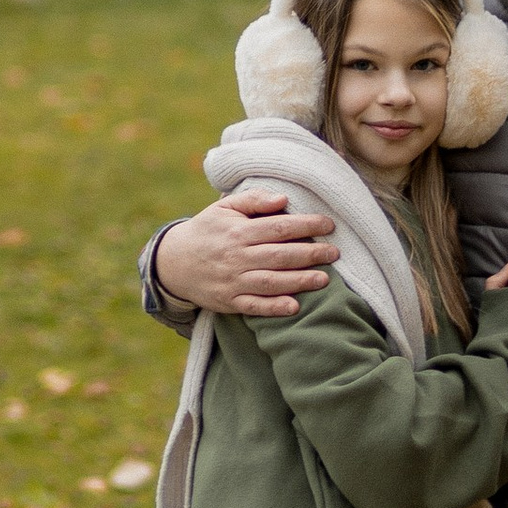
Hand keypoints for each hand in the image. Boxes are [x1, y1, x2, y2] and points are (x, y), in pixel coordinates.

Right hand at [153, 185, 336, 319]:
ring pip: (270, 282)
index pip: (278, 227)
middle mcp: (236, 256)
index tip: (328, 224)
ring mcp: (232, 281)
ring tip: (324, 279)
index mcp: (238, 231)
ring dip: (299, 281)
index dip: (306, 225)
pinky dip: (273, 308)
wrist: (173, 262)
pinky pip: (253, 306)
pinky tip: (294, 306)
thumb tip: (284, 199)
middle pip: (279, 255)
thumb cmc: (207, 230)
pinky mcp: (228, 302)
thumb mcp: (224, 207)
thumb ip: (253, 200)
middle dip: (310, 254)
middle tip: (335, 253)